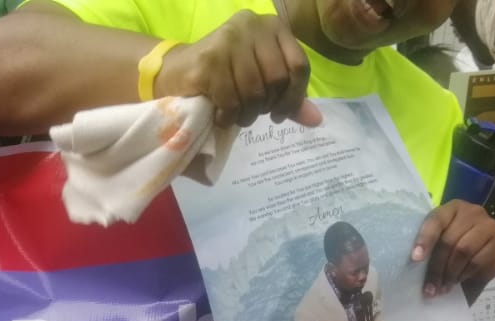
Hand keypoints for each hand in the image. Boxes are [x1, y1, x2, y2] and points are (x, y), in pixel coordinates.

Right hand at [156, 4, 321, 128]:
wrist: (177, 72)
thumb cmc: (225, 76)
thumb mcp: (262, 82)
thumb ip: (289, 97)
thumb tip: (316, 120)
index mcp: (273, 26)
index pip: (299, 66)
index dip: (294, 97)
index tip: (279, 114)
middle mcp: (252, 25)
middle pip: (277, 79)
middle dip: (267, 107)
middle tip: (253, 114)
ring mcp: (229, 39)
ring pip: (255, 92)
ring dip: (247, 114)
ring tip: (237, 116)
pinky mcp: (209, 59)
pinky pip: (231, 100)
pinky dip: (228, 116)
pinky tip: (221, 116)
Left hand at [412, 200, 494, 300]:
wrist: (479, 254)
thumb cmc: (450, 247)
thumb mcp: (438, 242)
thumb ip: (430, 246)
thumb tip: (415, 263)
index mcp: (452, 208)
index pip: (436, 220)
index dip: (425, 239)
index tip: (415, 259)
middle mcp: (473, 213)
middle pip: (449, 240)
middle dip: (436, 267)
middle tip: (429, 287)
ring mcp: (489, 228)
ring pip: (464, 252)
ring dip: (450, 273)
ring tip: (442, 287)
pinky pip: (479, 263)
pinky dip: (465, 275)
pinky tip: (458, 281)